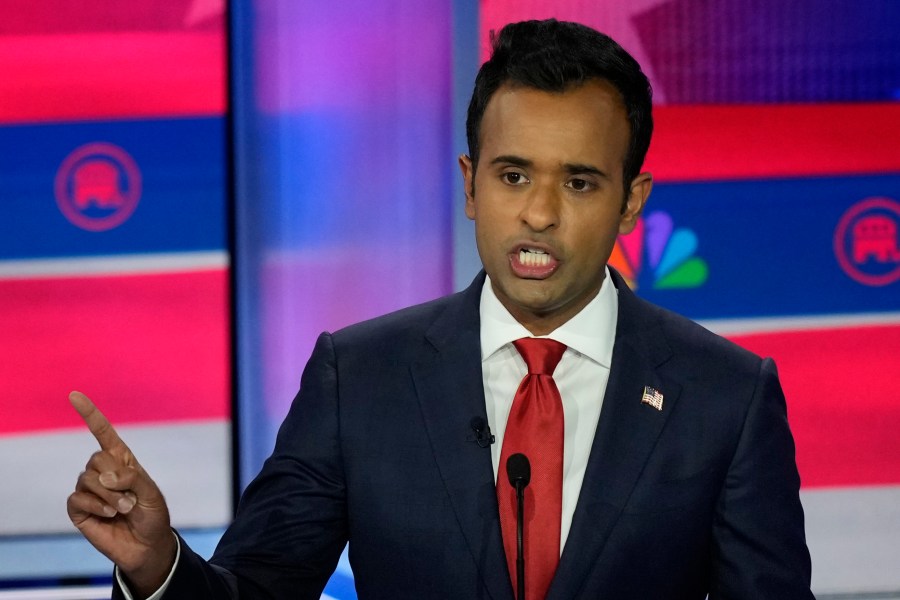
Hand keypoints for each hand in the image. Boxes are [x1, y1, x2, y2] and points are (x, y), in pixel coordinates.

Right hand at [67, 391, 176, 597]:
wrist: (147, 545)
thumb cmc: (152, 516)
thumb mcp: (151, 493)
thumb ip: (132, 478)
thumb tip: (105, 476)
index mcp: (122, 461)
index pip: (103, 433)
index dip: (90, 414)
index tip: (74, 396)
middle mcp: (103, 472)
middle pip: (96, 458)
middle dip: (115, 478)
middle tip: (130, 498)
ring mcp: (89, 490)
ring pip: (87, 478)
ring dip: (109, 495)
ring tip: (123, 510)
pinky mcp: (79, 509)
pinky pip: (77, 498)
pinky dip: (95, 506)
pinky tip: (108, 515)